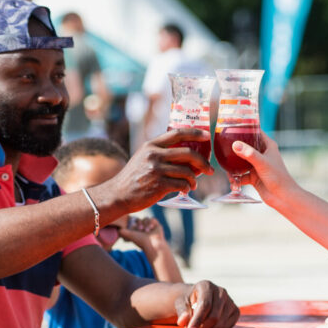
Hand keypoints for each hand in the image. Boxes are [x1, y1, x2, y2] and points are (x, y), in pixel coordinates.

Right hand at [98, 128, 212, 211]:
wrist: (118, 194)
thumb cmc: (134, 177)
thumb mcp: (143, 157)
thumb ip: (160, 152)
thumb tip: (186, 153)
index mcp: (151, 145)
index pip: (177, 133)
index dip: (195, 133)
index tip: (207, 136)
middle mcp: (154, 155)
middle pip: (188, 153)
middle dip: (203, 162)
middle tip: (209, 170)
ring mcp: (156, 170)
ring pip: (187, 171)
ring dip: (194, 180)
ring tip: (193, 184)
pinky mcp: (158, 185)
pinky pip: (181, 184)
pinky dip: (186, 188)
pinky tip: (185, 190)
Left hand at [118, 215, 165, 249]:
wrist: (152, 244)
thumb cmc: (141, 241)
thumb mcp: (130, 235)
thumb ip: (123, 232)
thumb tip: (118, 229)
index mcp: (137, 229)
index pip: (134, 221)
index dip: (135, 225)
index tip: (136, 231)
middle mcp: (144, 227)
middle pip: (140, 219)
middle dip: (140, 224)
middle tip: (141, 230)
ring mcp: (150, 226)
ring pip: (146, 218)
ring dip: (145, 224)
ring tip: (147, 231)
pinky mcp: (156, 225)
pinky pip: (152, 219)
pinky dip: (151, 223)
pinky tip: (151, 229)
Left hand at [175, 280, 239, 327]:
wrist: (196, 299)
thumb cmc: (187, 301)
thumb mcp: (180, 304)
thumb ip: (182, 312)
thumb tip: (183, 321)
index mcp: (206, 286)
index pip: (205, 305)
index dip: (197, 320)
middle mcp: (221, 291)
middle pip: (214, 316)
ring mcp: (230, 301)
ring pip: (221, 323)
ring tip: (199, 327)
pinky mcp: (235, 311)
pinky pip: (227, 327)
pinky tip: (208, 327)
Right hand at [228, 131, 293, 203]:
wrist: (283, 197)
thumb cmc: (278, 177)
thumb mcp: (262, 163)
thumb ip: (249, 154)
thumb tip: (235, 144)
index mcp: (268, 146)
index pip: (255, 132)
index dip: (245, 128)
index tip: (232, 126)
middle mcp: (262, 154)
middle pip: (245, 146)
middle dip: (235, 148)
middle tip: (223, 147)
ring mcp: (257, 166)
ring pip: (241, 162)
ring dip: (233, 167)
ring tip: (228, 171)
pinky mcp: (254, 177)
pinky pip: (241, 176)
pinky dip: (236, 179)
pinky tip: (233, 183)